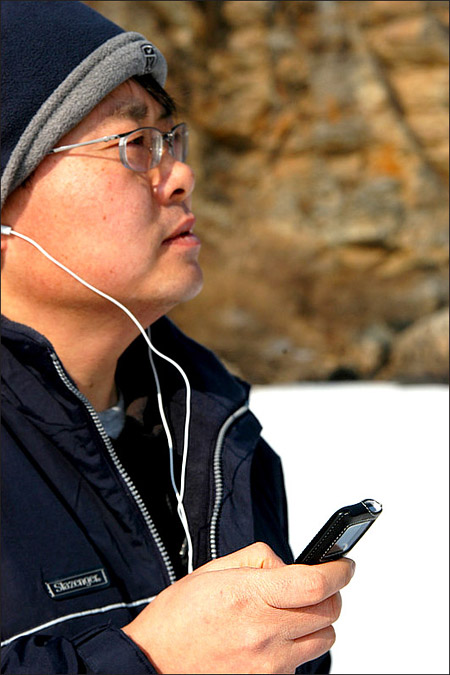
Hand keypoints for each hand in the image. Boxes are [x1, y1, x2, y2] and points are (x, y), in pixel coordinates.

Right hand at [122, 542, 354, 673]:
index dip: (339, 570)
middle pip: (329, 613)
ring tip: (292, 612)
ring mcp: (268, 664)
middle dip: (332, 594)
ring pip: (322, 640)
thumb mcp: (213, 571)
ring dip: (316, 622)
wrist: (153, 663)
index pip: (315, 583)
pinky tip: (273, 636)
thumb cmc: (178, 617)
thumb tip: (288, 564)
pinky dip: (297, 646)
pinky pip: (301, 663)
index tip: (345, 564)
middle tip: (319, 585)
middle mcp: (263, 633)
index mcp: (249, 596)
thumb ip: (257, 560)